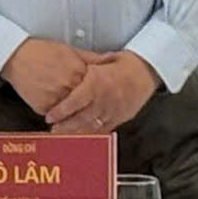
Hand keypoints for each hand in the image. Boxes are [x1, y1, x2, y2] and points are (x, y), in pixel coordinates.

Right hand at [0, 38, 91, 116]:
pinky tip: (58, 113)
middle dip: (86, 107)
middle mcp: (68, 86)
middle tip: (89, 111)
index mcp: (77, 71)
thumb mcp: (69, 50)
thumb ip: (91, 58)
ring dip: (72, 114)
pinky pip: (54, 116)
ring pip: (70, 113)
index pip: (94, 89)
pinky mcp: (43, 107)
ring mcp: (55, 98)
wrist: (16, 56)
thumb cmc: (41, 51)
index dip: (96, 94)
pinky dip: (56, 115)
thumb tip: (109, 59)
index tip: (99, 98)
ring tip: (73, 113)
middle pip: (84, 103)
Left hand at [44, 51, 158, 135]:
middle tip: (52, 131)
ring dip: (75, 133)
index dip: (61, 111)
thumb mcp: (103, 59)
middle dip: (65, 127)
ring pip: (91, 127)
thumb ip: (85, 65)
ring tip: (61, 137)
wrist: (147, 73)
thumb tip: (67, 66)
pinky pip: (103, 130)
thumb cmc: (125, 64)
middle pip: (80, 118)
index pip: (75, 101)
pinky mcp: (119, 118)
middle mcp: (104, 99)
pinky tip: (81, 139)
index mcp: (97, 83)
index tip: (49, 116)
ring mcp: (112, 111)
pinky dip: (91, 135)